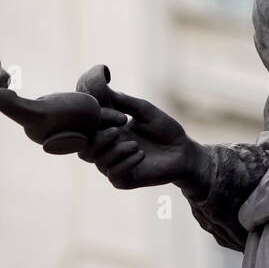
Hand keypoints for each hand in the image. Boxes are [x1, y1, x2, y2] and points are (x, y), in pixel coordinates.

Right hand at [80, 90, 209, 192]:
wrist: (184, 152)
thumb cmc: (165, 130)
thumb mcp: (145, 111)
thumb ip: (125, 102)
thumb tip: (104, 87)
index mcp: (109, 132)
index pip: (89, 128)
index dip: (99, 122)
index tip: (121, 117)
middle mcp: (107, 150)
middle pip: (84, 148)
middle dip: (98, 138)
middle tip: (118, 130)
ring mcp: (114, 166)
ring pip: (99, 161)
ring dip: (116, 150)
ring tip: (136, 145)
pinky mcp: (124, 180)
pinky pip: (113, 173)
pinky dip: (126, 162)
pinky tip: (141, 155)